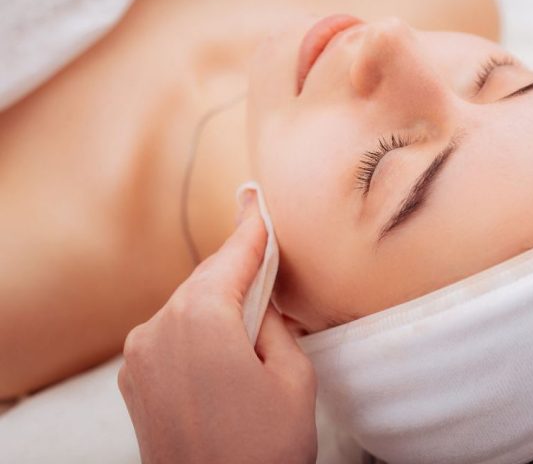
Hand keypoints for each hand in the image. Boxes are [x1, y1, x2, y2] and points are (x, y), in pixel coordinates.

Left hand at [118, 196, 316, 463]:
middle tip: (264, 244)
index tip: (256, 199)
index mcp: (200, 319)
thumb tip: (260, 305)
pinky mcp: (134, 379)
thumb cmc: (263, 450)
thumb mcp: (293, 378)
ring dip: (220, 297)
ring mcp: (139, 354)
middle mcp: (158, 328)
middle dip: (238, 264)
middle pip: (208, 278)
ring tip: (254, 301)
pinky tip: (225, 336)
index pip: (234, 257)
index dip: (253, 228)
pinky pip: (172, 332)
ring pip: (188, 304)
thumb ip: (276, 325)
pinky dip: (199, 324)